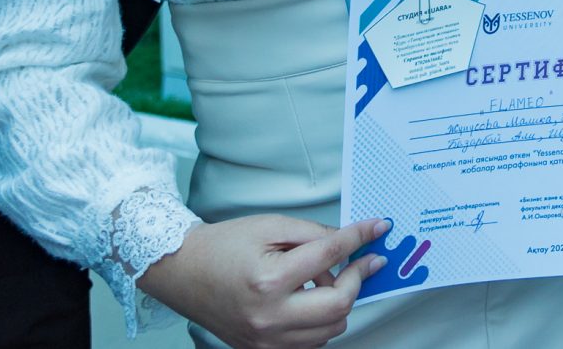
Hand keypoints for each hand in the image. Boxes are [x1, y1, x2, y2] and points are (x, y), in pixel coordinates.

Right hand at [137, 215, 389, 348]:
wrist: (184, 272)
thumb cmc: (224, 246)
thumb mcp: (270, 226)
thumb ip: (314, 233)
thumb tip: (351, 240)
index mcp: (269, 280)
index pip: (330, 257)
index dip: (359, 239)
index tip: (377, 229)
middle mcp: (269, 318)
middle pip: (339, 306)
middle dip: (356, 279)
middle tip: (360, 260)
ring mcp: (266, 341)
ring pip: (331, 329)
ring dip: (339, 302)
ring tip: (323, 279)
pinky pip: (312, 343)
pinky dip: (321, 322)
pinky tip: (311, 299)